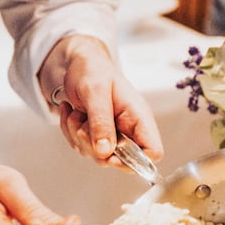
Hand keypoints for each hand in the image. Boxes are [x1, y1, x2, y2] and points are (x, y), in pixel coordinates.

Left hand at [45, 36, 163, 164]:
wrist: (77, 64)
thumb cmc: (92, 70)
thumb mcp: (95, 92)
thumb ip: (101, 122)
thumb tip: (105, 152)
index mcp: (138, 117)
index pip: (153, 151)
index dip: (136, 160)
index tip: (111, 153)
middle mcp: (128, 129)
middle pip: (120, 160)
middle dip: (94, 146)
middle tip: (83, 123)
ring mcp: (113, 134)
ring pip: (98, 155)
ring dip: (79, 136)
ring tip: (76, 113)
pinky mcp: (97, 136)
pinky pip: (83, 148)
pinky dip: (71, 133)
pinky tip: (72, 114)